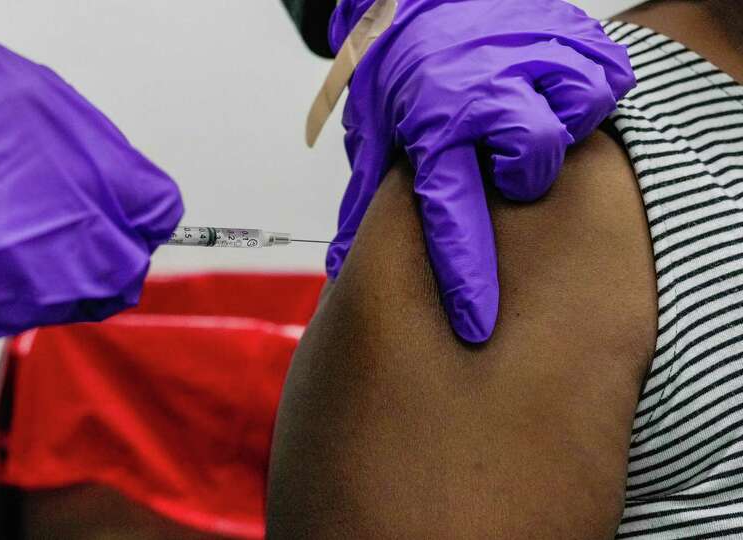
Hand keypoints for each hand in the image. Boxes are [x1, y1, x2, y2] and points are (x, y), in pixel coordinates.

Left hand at [326, 0, 634, 341]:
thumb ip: (369, 195)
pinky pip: (606, 75)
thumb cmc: (402, 69)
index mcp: (433, 126)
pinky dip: (589, 87)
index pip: (449, 211)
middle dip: (527, 173)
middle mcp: (484, 91)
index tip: (476, 324)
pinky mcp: (569, 33)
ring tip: (531, 112)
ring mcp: (532, 57)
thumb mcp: (376, 130)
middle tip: (509, 161)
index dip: (465, 272)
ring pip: (577, 111)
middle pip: (533, 156)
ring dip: (561, 120)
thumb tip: (340, 264)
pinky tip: (558, 88)